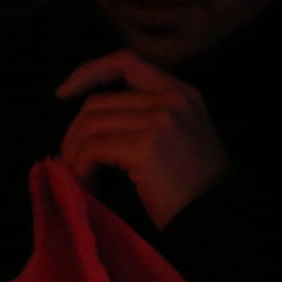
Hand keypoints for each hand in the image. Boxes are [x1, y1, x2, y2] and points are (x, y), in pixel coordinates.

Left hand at [57, 49, 229, 229]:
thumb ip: (148, 114)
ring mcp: (160, 120)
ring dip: (74, 151)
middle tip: (72, 159)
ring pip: (90, 123)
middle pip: (99, 101)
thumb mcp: (182, 135)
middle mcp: (172, 98)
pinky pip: (93, 148)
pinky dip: (81, 167)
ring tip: (79, 174)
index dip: (88, 72)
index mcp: (183, 92)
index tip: (63, 93)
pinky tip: (88, 183)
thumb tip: (90, 118)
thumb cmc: (196, 189)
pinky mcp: (145, 146)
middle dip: (75, 132)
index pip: (125, 61)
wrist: (218, 220)